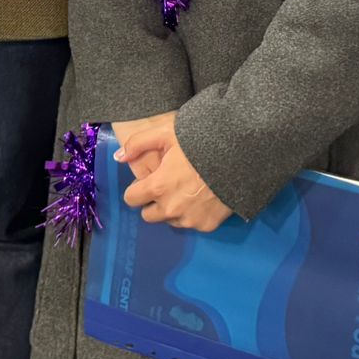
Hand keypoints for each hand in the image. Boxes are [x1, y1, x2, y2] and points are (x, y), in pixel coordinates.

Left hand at [120, 115, 234, 232]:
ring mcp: (189, 219)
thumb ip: (138, 144)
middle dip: (153, 202)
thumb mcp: (166, 133)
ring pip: (170, 221)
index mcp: (157, 187)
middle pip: (148, 215)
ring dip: (173, 209)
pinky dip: (193, 214)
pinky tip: (203, 196)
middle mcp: (170, 209)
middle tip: (167, 185)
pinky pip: (192, 223)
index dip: (137, 189)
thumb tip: (119, 157)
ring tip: (187, 190)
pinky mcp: (207, 225)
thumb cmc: (199, 142)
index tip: (148, 181)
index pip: (131, 199)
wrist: (239, 155)